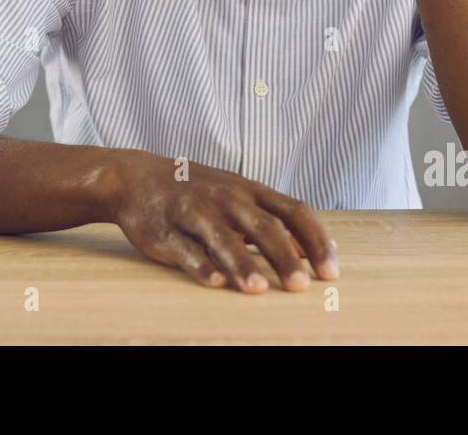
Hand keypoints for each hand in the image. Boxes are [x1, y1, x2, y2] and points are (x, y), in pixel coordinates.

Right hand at [110, 152, 339, 291]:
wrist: (135, 178)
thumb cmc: (197, 192)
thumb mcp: (239, 198)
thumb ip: (274, 221)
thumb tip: (313, 250)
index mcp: (250, 191)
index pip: (294, 211)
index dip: (315, 241)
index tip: (332, 271)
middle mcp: (226, 197)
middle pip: (263, 225)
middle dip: (284, 256)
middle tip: (300, 286)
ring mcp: (195, 211)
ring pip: (222, 237)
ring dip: (242, 263)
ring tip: (258, 289)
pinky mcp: (165, 229)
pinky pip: (185, 248)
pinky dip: (200, 265)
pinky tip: (214, 282)